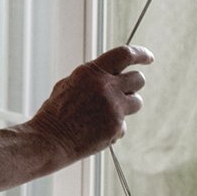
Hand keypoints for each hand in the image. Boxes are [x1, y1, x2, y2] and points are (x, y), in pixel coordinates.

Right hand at [23, 44, 151, 163]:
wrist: (48, 141)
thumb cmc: (54, 114)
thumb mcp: (68, 86)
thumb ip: (92, 78)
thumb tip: (113, 75)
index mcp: (91, 72)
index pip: (125, 54)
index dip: (141, 54)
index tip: (148, 59)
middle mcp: (106, 86)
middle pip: (138, 79)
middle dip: (133, 86)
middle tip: (124, 92)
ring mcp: (113, 107)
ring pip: (137, 102)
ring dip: (126, 107)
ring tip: (105, 115)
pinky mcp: (116, 126)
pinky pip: (123, 125)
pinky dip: (112, 129)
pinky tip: (94, 132)